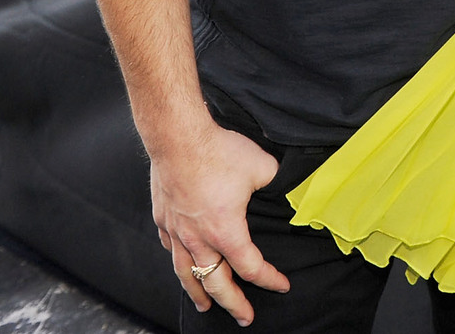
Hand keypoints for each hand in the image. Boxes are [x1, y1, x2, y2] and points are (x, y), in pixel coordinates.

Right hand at [149, 118, 289, 326]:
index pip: (251, 267)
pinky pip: (171, 250)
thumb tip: (291, 186)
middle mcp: (198, 239)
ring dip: (198, 293)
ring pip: (186, 273)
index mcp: (226, 232)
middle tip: (244, 317)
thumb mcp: (263, 168)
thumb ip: (278, 183)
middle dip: (233, 304)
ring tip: (204, 306)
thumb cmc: (218, 152)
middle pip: (216, 283)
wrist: (178, 137)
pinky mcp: (163, 219)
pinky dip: (180, 263)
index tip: (282, 285)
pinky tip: (183, 265)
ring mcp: (177, 231)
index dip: (269, 279)